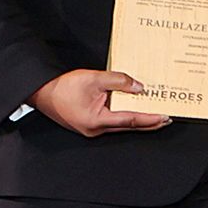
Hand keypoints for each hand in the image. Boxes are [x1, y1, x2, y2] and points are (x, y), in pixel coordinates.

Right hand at [27, 68, 170, 135]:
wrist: (40, 92)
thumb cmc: (62, 87)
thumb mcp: (93, 78)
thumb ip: (119, 81)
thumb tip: (139, 87)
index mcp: (96, 121)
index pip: (130, 120)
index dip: (150, 118)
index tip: (165, 116)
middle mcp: (95, 129)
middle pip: (128, 126)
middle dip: (149, 122)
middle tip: (167, 118)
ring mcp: (91, 129)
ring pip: (121, 125)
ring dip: (138, 120)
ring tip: (156, 114)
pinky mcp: (89, 124)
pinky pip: (112, 121)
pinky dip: (125, 116)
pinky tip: (134, 110)